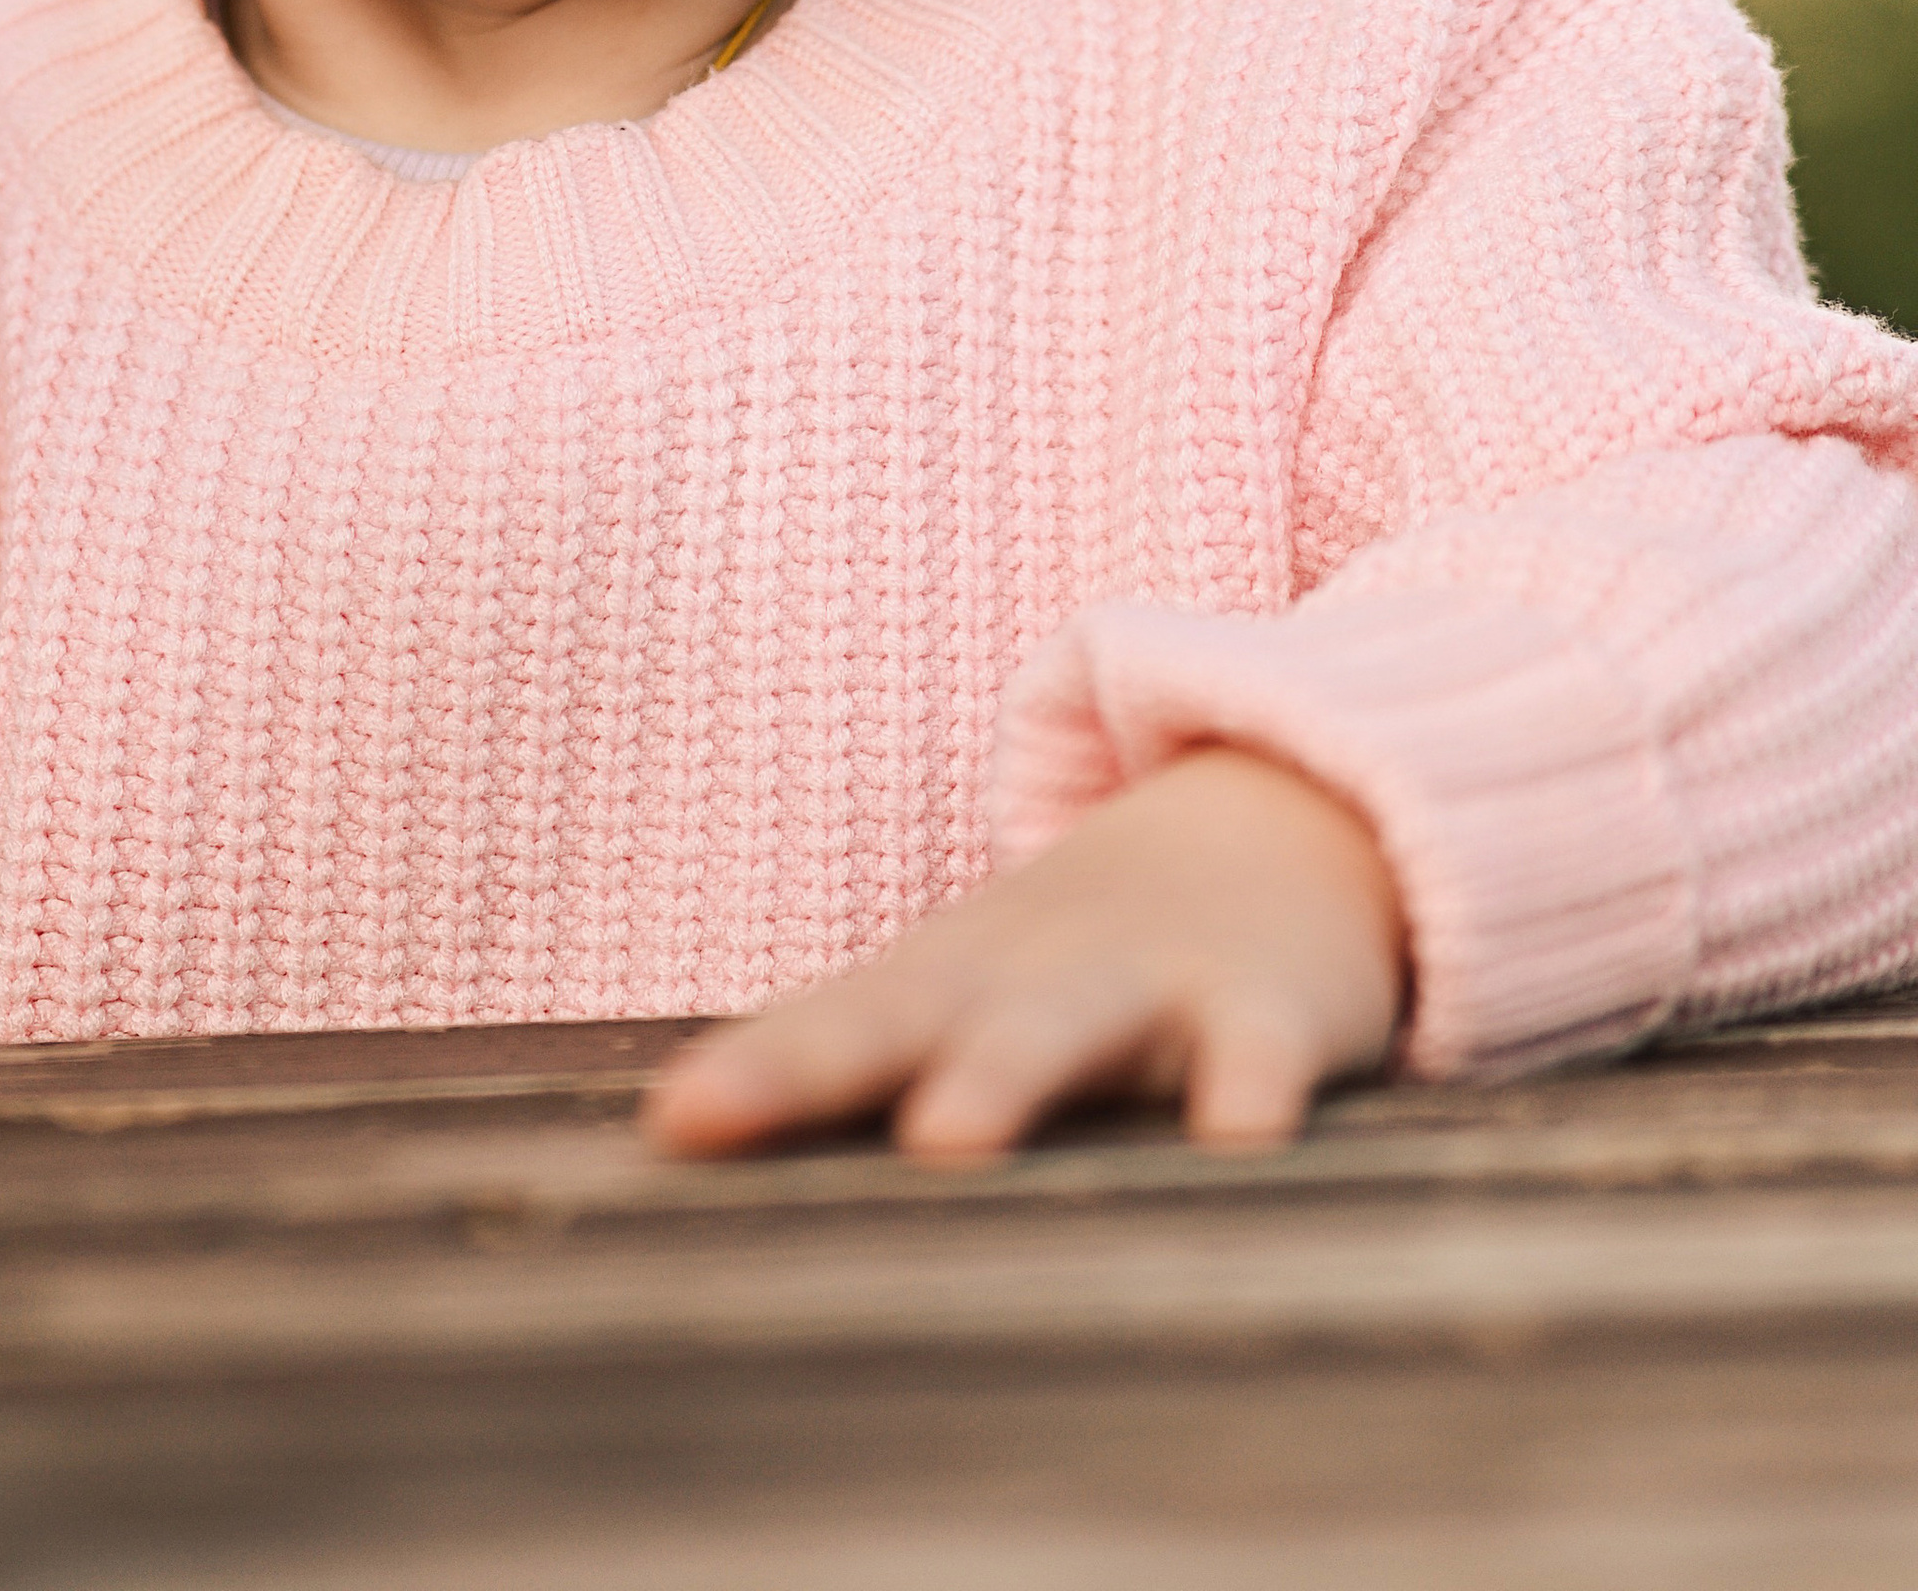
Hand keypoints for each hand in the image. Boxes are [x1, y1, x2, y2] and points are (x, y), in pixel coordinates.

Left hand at [645, 745, 1408, 1162]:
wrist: (1293, 813)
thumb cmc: (1092, 951)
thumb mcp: (969, 990)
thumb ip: (838, 1063)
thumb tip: (671, 1147)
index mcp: (948, 980)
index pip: (826, 1029)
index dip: (749, 1077)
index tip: (668, 1130)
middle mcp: (1029, 976)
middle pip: (912, 1019)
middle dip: (815, 1069)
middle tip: (721, 1117)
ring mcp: (1148, 982)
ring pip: (1066, 1026)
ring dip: (1002, 1074)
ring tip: (944, 1136)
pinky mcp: (1270, 1011)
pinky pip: (1260, 1057)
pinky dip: (1248, 1093)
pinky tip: (1233, 1143)